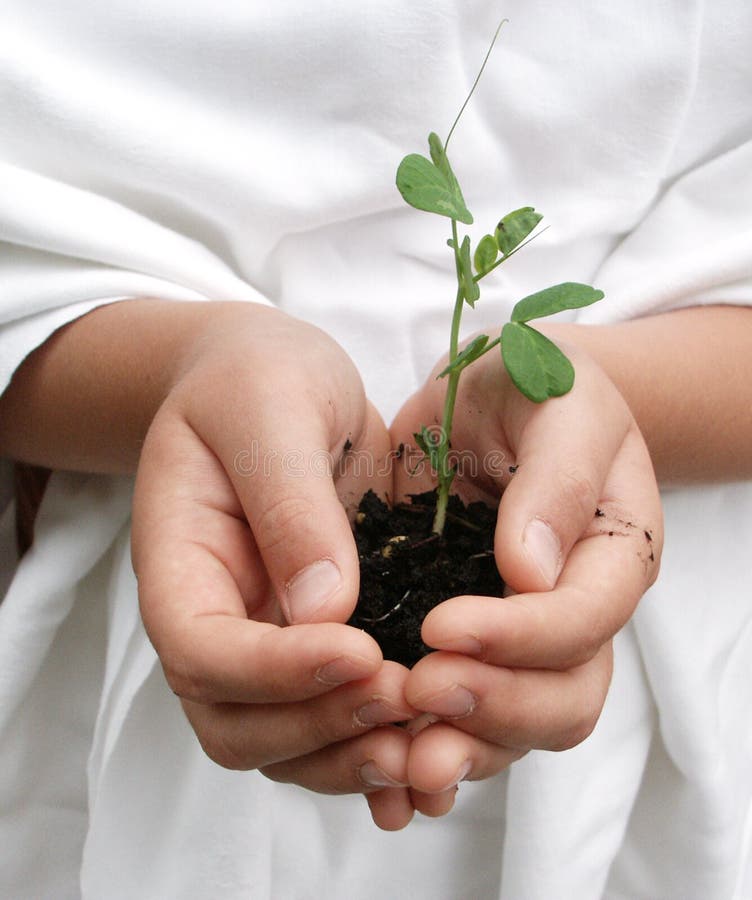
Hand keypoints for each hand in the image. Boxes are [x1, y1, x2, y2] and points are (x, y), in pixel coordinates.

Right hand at [132, 303, 414, 829]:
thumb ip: (288, 502)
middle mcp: (218, 618)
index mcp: (180, 562)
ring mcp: (264, 638)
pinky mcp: (318, 640)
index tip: (360, 650)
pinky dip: (377, 746)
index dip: (275, 670)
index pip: (203, 651)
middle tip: (409, 699)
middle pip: (236, 724)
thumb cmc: (255, 378)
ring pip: (286, 744)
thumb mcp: (269, 411)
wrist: (267, 380)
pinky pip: (334, 719)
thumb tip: (325, 609)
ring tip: (433, 741)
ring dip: (354, 755)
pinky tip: (435, 750)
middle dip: (321, 728)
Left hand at [390, 332, 661, 814]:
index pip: (586, 619)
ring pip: (513, 725)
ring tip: (398, 761)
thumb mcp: (561, 404)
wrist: (493, 395)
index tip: (445, 626)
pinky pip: (458, 714)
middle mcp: (572, 611)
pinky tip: (382, 773)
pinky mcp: (460, 640)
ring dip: (460, 750)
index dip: (523, 637)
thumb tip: (531, 572)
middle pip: (563, 696)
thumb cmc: (538, 387)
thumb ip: (556, 479)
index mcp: (611, 555)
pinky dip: (424, 747)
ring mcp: (517, 635)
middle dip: (494, 708)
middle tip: (418, 697)